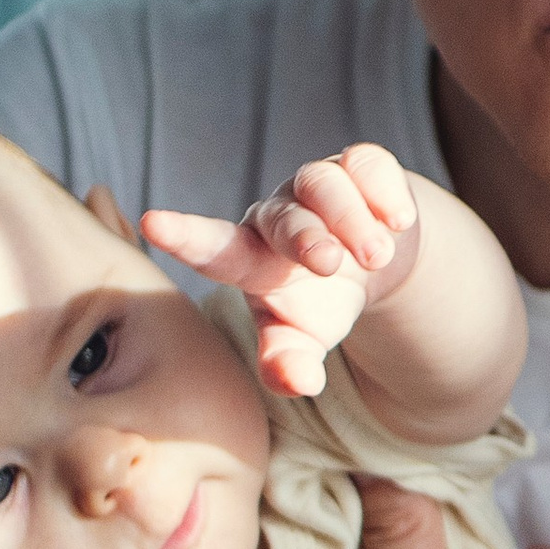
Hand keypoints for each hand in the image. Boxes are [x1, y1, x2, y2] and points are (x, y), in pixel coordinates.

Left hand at [143, 144, 421, 399]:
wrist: (370, 261)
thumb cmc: (317, 303)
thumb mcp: (302, 340)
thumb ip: (289, 363)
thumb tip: (299, 384)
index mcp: (250, 259)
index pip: (214, 249)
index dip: (186, 237)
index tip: (152, 223)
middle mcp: (278, 215)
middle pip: (281, 218)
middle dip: (304, 237)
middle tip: (330, 265)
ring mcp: (318, 185)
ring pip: (323, 183)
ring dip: (350, 218)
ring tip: (376, 255)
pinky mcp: (361, 168)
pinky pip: (367, 164)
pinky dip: (382, 191)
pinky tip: (396, 220)